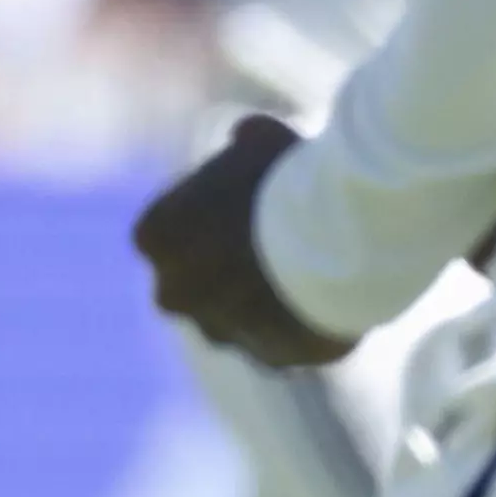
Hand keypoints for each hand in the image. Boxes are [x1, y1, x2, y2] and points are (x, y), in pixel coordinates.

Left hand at [135, 114, 342, 370]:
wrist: (340, 236)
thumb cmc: (290, 179)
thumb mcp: (262, 139)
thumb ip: (243, 143)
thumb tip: (242, 139)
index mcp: (155, 236)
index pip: (168, 233)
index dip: (207, 219)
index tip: (243, 207)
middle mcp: (173, 292)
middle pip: (192, 283)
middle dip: (222, 269)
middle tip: (269, 241)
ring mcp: (219, 330)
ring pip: (233, 318)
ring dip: (257, 302)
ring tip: (304, 271)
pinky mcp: (267, 357)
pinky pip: (277, 344)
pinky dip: (293, 327)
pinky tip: (320, 299)